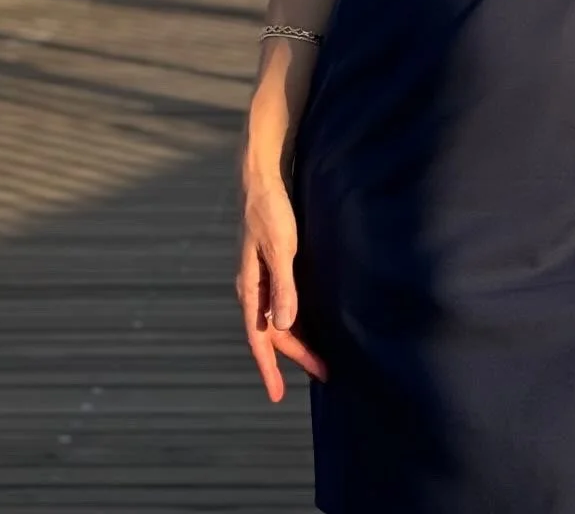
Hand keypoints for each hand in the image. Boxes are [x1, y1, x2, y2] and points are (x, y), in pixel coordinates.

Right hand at [237, 174, 327, 401]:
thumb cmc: (271, 211)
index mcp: (250, 287)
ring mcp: (262, 277)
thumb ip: (283, 286)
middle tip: (324, 372)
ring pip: (279, 318)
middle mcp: (253, 287)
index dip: (268, 367)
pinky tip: (310, 322)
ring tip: (320, 356)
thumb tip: (283, 325)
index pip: (258, 337)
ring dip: (297, 338)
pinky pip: (283, 302)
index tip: (276, 395)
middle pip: (273, 331)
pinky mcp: (274, 265)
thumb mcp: (281, 248)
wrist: (264, 179)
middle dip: (295, 355)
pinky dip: (296, 318)